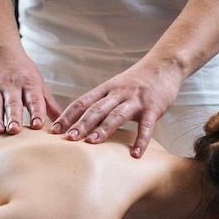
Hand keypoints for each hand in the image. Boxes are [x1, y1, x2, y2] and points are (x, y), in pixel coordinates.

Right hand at [0, 48, 62, 134]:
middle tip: (15, 130)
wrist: (0, 50)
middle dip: (14, 116)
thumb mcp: (39, 85)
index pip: (34, 100)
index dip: (36, 112)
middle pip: (13, 103)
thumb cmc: (24, 72)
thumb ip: (50, 106)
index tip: (37, 125)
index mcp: (29, 85)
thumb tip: (64, 123)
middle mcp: (12, 87)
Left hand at [50, 63, 181, 157]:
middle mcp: (119, 93)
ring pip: (117, 115)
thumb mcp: (117, 87)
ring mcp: (136, 100)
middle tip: (68, 138)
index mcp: (107, 89)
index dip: (67, 116)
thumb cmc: (138, 80)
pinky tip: (135, 154)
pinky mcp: (153, 107)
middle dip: (81, 124)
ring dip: (103, 129)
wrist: (165, 65)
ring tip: (92, 143)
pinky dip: (141, 140)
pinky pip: (146, 126)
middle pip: (96, 109)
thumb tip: (82, 122)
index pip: (83, 102)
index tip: (54, 130)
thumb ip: (102, 102)